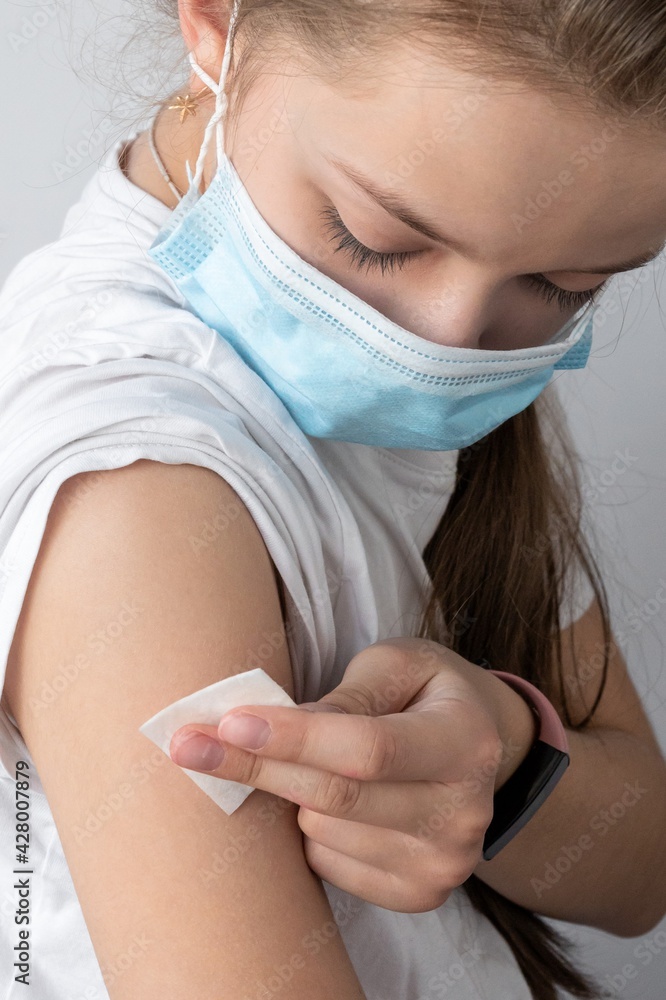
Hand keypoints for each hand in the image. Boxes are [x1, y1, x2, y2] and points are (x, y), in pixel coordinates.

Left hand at [169, 637, 536, 911]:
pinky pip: (328, 866)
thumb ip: (347, 695)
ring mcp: (443, 864)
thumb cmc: (428, 692)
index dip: (295, 739)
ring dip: (288, 795)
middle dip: (255, 767)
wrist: (481, 747)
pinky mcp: (419, 893)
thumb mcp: (397, 665)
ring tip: (300, 760)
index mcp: (464, 742)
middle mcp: (462, 814)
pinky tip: (328, 800)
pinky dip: (309, 830)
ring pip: (322, 833)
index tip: (229, 723)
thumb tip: (276, 728)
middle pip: (335, 798)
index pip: (368, 750)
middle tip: (188, 745)